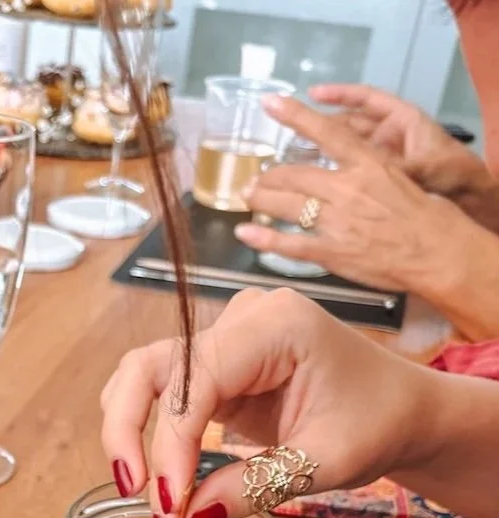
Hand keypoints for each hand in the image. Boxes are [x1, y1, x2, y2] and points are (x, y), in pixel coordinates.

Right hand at [101, 287, 435, 517]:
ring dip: (130, 434)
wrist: (403, 411)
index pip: (194, 380)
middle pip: (149, 366)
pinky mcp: (215, 369)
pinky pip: (163, 397)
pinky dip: (150, 438)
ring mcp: (223, 341)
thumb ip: (252, 487)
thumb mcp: (325, 463)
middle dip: (128, 430)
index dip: (171, 442)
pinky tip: (161, 480)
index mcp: (276, 325)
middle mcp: (240, 321)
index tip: (168, 503)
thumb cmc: (378, 423)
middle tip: (134, 493)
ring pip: (143, 378)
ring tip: (145, 495)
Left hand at [233, 96, 484, 295]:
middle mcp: (346, 188)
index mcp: (367, 164)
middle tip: (255, 179)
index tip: (270, 103)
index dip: (295, 116)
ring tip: (248, 196)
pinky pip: (289, 244)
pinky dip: (263, 238)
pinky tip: (244, 233)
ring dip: (262, 199)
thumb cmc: (426, 214)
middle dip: (270, 176)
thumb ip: (368, 171)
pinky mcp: (331, 252)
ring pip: (287, 205)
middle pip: (295, 175)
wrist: (436, 252)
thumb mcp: (400, 177)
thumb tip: (345, 169)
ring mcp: (336, 221)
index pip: (326, 132)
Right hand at [311, 83, 498, 234]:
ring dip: (322, 151)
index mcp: (402, 121)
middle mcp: (389, 137)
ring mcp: (382, 159)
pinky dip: (332, 175)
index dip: (339, 94)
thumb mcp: (427, 168)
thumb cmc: (452, 174)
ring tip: (293, 157)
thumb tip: (371, 174)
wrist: (467, 198)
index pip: (366, 100)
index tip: (312, 94)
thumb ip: (397, 169)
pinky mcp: (377, 180)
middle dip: (322, 126)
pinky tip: (312, 183)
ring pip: (346, 149)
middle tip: (290, 130)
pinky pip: (349, 173)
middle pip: (349, 126)